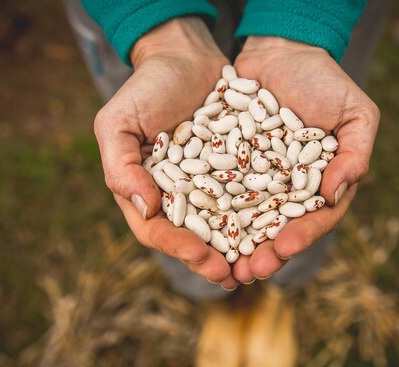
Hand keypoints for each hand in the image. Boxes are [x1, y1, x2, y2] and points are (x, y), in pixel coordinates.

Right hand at [93, 17, 238, 288]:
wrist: (186, 57)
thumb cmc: (146, 88)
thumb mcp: (119, 121)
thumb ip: (121, 166)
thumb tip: (144, 209)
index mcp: (146, 192)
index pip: (157, 231)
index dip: (178, 248)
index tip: (202, 258)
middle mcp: (179, 197)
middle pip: (194, 238)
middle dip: (212, 260)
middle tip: (233, 276)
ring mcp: (210, 187)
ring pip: (225, 226)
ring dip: (241, 249)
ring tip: (260, 265)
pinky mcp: (238, 172)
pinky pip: (250, 198)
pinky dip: (262, 215)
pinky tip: (279, 228)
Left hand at [231, 36, 379, 282]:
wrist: (280, 50)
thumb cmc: (324, 80)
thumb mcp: (356, 113)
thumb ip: (355, 155)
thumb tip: (336, 195)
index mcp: (320, 185)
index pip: (313, 219)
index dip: (300, 236)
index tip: (283, 248)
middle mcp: (286, 190)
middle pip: (275, 229)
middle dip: (262, 253)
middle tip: (247, 272)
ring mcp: (256, 180)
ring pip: (244, 219)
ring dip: (232, 244)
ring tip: (220, 265)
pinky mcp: (227, 166)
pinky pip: (217, 191)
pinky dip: (209, 210)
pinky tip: (196, 228)